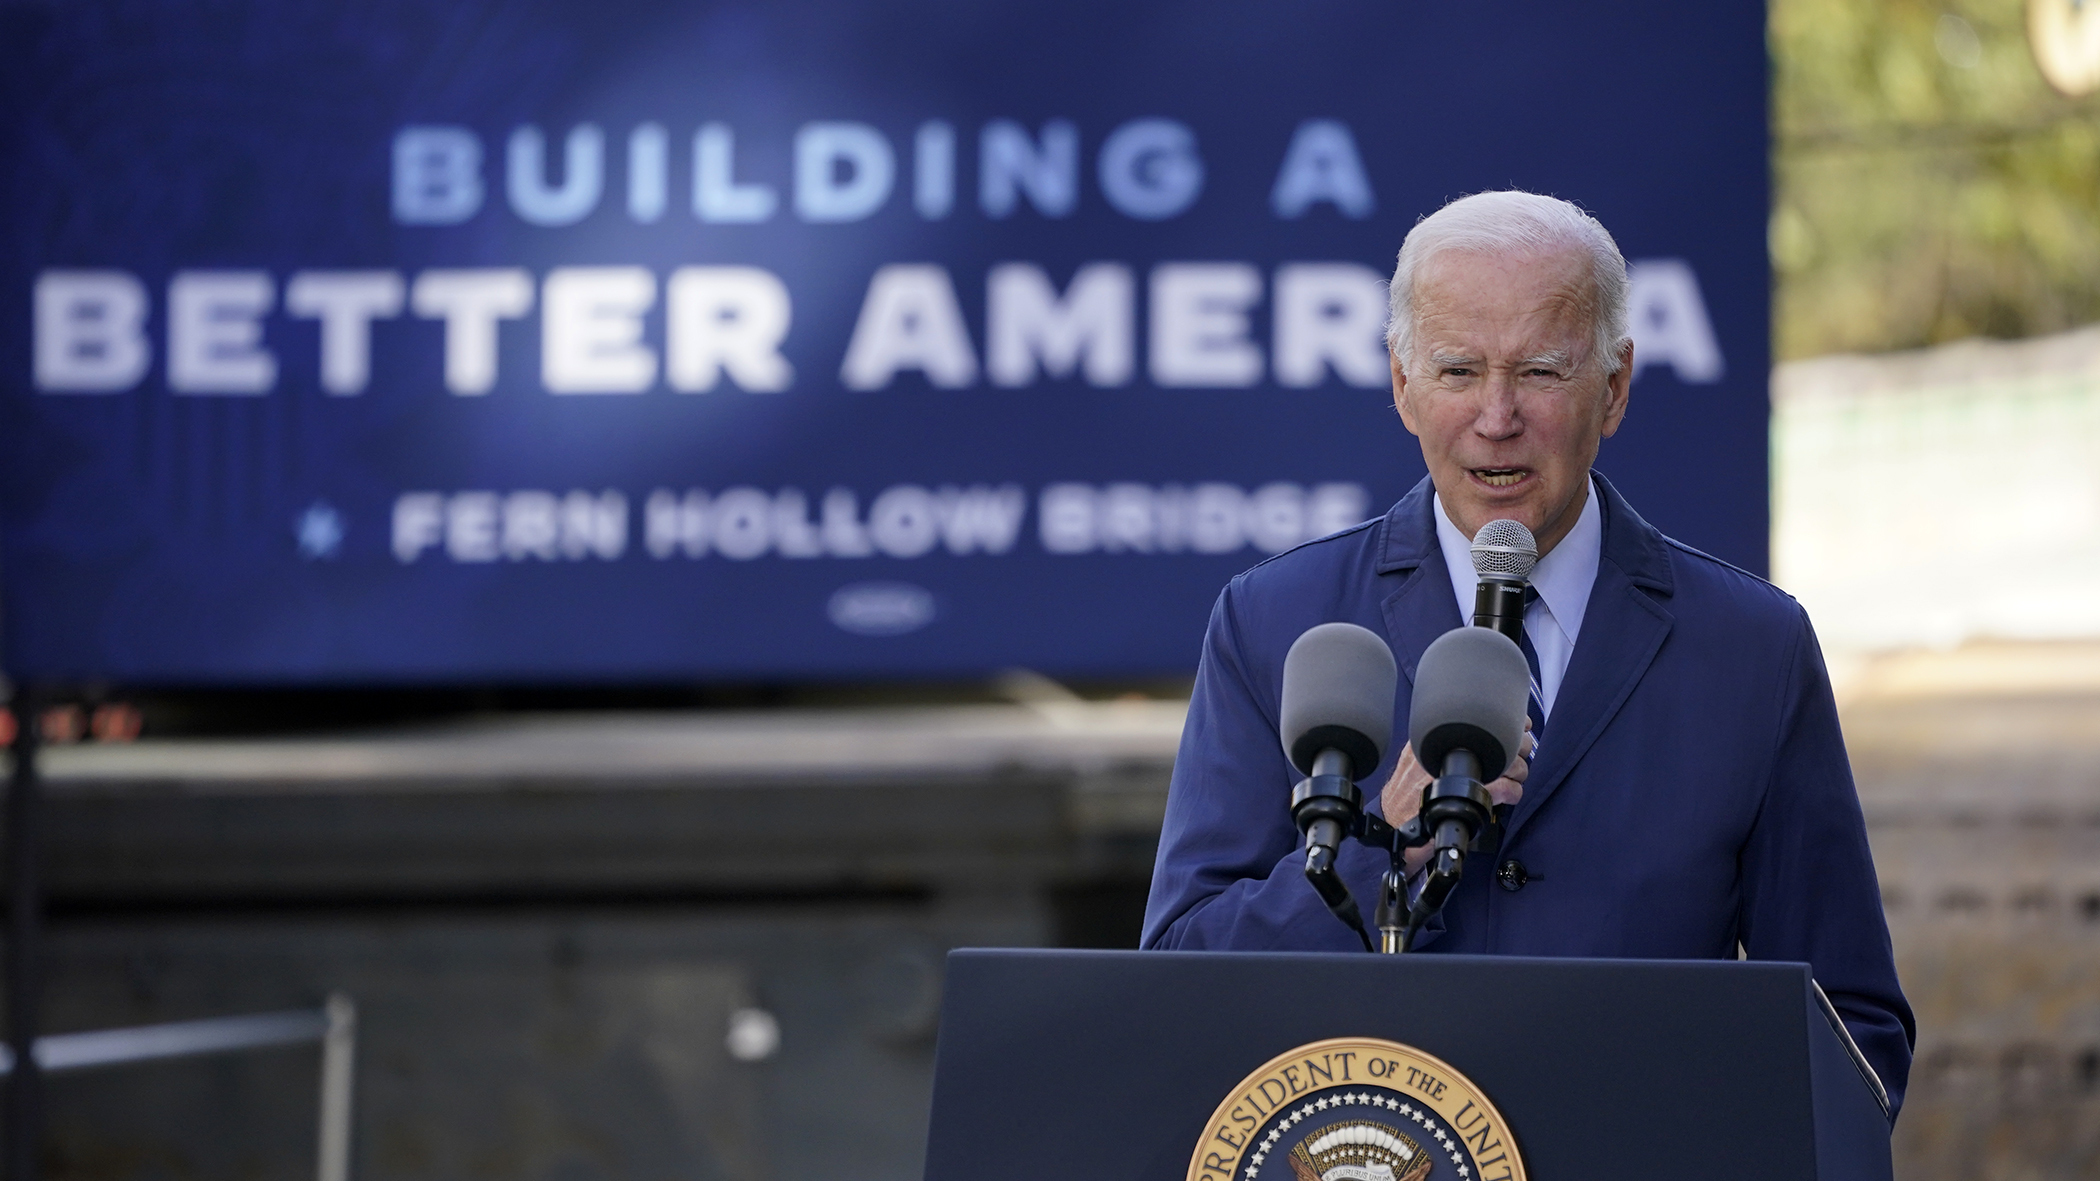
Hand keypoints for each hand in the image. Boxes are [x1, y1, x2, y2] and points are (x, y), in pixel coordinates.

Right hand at [1379, 720, 1532, 873]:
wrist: (1394, 821)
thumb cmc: (1404, 794)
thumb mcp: (1413, 757)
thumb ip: (1435, 743)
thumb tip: (1462, 735)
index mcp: (1440, 735)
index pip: (1485, 717)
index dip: (1508, 723)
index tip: (1517, 727)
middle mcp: (1454, 747)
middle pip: (1506, 737)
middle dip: (1518, 750)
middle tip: (1514, 761)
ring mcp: (1467, 769)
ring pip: (1512, 763)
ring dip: (1518, 773)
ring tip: (1510, 780)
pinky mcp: (1475, 793)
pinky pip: (1508, 788)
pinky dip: (1513, 792)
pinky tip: (1507, 796)